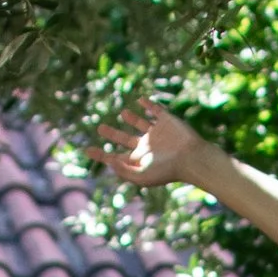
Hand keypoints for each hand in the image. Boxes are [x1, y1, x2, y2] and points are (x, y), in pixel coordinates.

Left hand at [87, 99, 210, 191]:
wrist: (190, 158)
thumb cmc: (167, 170)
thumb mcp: (141, 176)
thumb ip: (123, 171)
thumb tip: (110, 161)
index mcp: (139, 159)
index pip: (116, 156)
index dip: (101, 154)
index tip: (87, 150)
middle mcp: (147, 146)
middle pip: (125, 139)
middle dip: (112, 134)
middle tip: (100, 128)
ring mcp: (157, 132)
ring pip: (140, 123)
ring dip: (131, 118)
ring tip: (123, 112)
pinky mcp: (166, 121)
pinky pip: (155, 110)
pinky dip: (148, 105)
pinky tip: (141, 100)